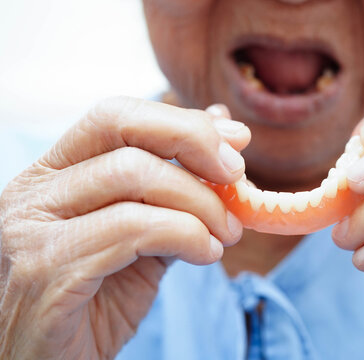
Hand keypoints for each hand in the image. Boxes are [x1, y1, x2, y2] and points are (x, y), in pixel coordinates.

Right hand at [0, 97, 249, 358]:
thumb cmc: (99, 300)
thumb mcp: (145, 237)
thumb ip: (178, 188)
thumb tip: (223, 129)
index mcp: (55, 174)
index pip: (116, 115)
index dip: (183, 121)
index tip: (236, 141)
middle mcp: (34, 192)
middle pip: (122, 130)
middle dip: (194, 144)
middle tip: (238, 179)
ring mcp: (31, 229)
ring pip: (132, 177)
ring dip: (199, 202)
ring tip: (226, 233)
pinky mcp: (46, 271)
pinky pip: (132, 229)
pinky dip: (186, 234)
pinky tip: (206, 253)